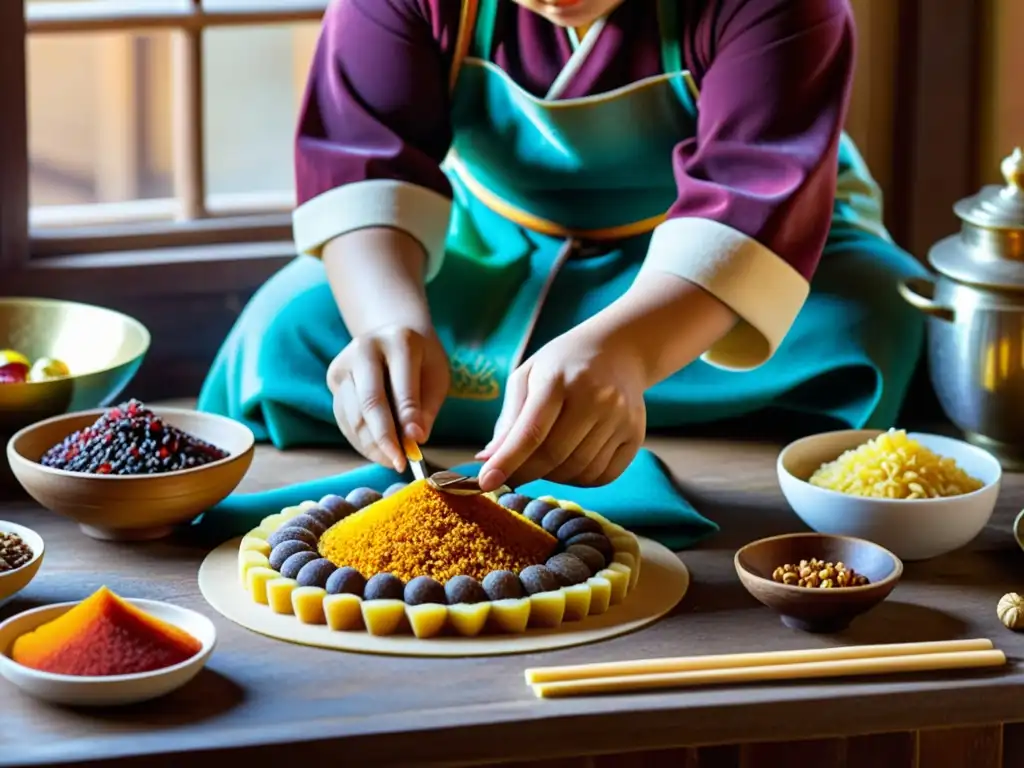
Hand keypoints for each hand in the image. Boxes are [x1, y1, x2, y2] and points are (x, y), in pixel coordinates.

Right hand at [327, 325, 449, 470]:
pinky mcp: (334, 379)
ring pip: (353, 414)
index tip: (416, 446)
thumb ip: (426, 408)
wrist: (393, 338)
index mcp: (399, 341)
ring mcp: (345, 363)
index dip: (407, 419)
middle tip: (399, 463)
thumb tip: (415, 439)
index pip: (402, 386)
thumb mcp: (436, 377)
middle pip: (370, 401)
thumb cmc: (421, 362)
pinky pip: (344, 418)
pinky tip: (379, 451)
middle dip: (385, 438)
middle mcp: (365, 348)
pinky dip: (361, 440)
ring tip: (393, 460)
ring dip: (372, 444)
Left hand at [475, 329, 646, 490]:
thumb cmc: (562, 365)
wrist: (618, 350)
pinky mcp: (635, 434)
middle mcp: (595, 397)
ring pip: (578, 470)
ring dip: (553, 476)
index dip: (507, 461)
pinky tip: (570, 462)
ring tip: (545, 460)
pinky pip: (602, 476)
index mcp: (559, 378)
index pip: (532, 431)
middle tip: (513, 473)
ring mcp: (619, 417)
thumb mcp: (528, 377)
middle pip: (554, 456)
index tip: (486, 483)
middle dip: (526, 472)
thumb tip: (487, 459)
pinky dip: (580, 479)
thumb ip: (509, 419)